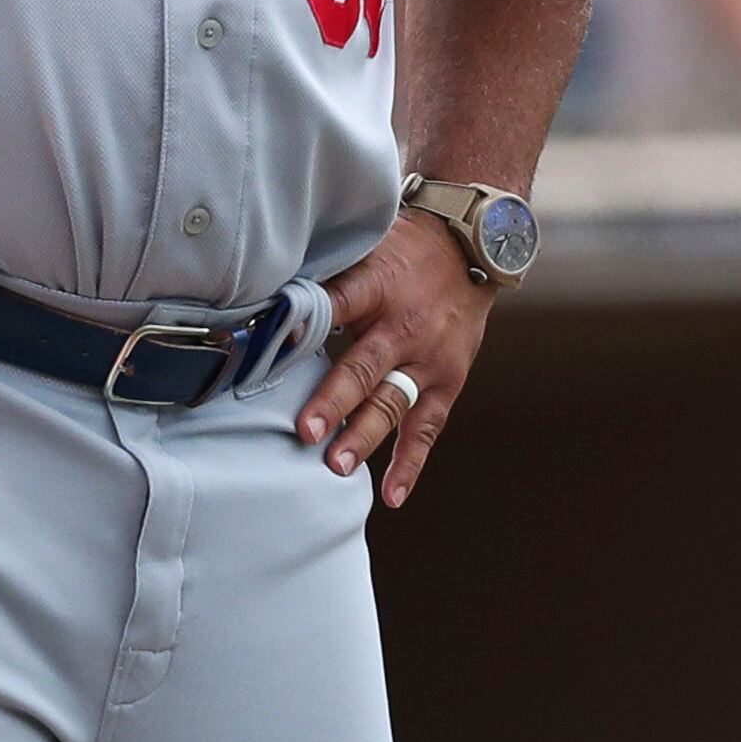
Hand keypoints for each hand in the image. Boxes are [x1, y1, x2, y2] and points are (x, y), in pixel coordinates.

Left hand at [293, 210, 496, 510]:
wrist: (471, 248)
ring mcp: (428, 359)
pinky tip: (391, 494)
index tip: (271, 346)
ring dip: (364, 436)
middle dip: (334, 400)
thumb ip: (325, 274)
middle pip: (364, 366)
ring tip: (337, 465)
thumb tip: (269, 296)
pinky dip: (410, 463)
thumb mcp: (365, 247)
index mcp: (376, 285)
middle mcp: (403, 326)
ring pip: (393, 402)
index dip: (303, 324)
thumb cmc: (405, 250)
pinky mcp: (447, 382)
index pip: (335, 304)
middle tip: (307, 431)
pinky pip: (427, 427)